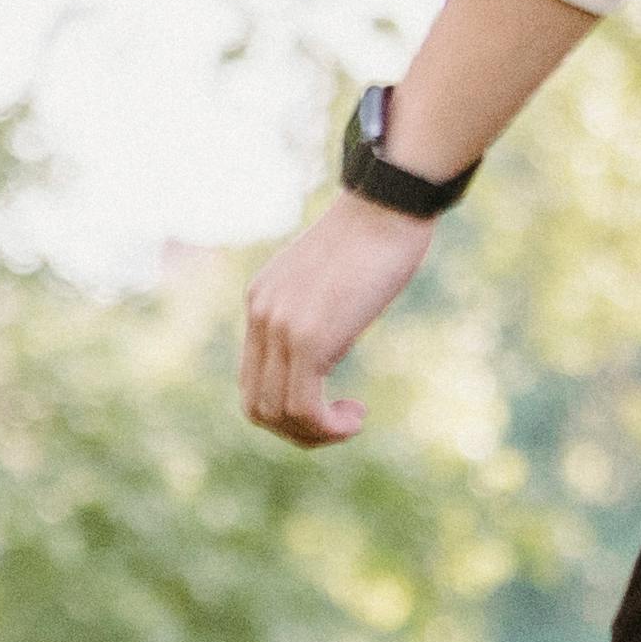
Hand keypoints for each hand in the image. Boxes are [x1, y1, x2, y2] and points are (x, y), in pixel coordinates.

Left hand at [241, 195, 435, 447]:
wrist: (388, 207)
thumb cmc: (375, 237)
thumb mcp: (330, 278)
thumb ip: (317, 306)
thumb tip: (332, 329)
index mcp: (261, 301)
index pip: (252, 379)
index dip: (287, 408)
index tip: (330, 403)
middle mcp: (261, 315)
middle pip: (256, 405)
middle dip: (298, 431)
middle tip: (339, 423)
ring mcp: (281, 327)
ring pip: (276, 413)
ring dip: (315, 434)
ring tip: (352, 420)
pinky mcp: (309, 338)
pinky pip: (303, 407)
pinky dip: (327, 428)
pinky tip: (355, 417)